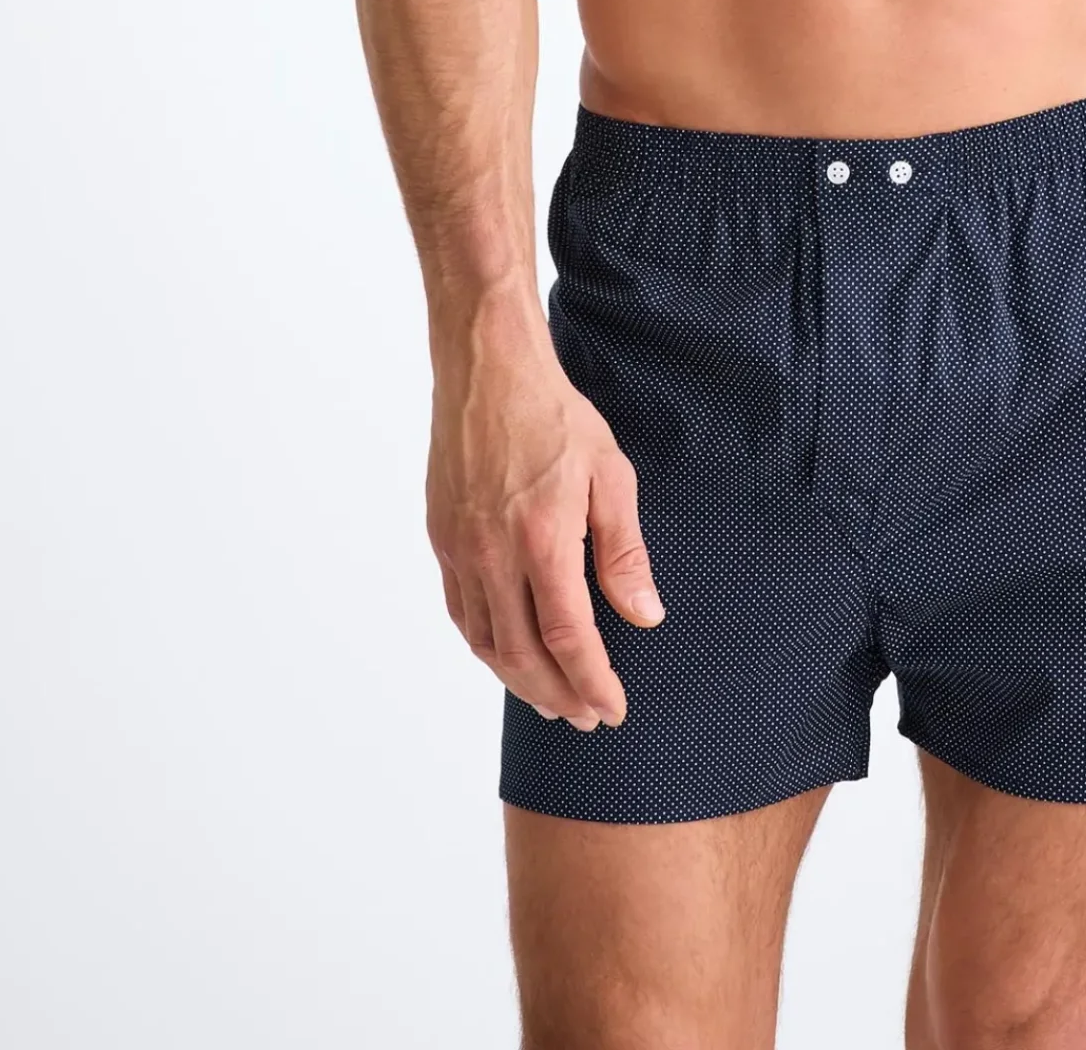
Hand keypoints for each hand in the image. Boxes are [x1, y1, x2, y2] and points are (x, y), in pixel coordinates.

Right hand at [425, 344, 664, 734]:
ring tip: (552, 698)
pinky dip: (486, 646)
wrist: (487, 368)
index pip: (568, 638)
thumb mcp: (610, 474)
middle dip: (558, 694)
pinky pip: (461, 612)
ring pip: (486, 642)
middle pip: (522, 654)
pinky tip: (508, 653)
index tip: (613, 709)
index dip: (591, 681)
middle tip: (587, 716)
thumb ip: (624, 551)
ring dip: (520, 681)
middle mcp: (493, 554)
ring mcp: (460, 548)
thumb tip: (644, 616)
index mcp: (542, 539)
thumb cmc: (554, 414)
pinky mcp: (442, 537)